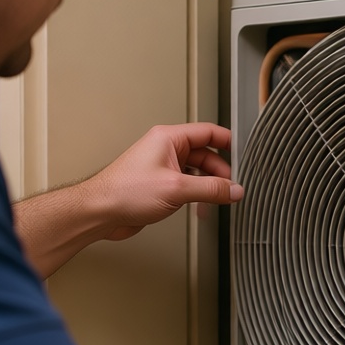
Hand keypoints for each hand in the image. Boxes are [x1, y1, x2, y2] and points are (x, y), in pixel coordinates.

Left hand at [83, 122, 241, 241]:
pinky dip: (197, 196)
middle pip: (205, 154)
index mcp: (169, 138)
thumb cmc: (125, 192)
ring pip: (197, 172)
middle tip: (232, 187)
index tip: (243, 154)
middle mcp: (166, 150)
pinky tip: (200, 208)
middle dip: (220, 172)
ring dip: (208, 186)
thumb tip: (234, 190)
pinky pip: (186, 186)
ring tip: (218, 200)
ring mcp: (162, 168)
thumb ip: (211, 189)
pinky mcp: (159, 185)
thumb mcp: (177, 189)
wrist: (100, 212)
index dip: (228, 142)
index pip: (208, 132)